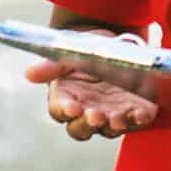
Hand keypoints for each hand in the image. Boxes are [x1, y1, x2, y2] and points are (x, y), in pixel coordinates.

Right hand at [23, 56, 157, 141]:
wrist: (114, 42)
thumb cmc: (86, 52)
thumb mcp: (68, 54)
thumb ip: (51, 66)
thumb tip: (29, 74)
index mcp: (67, 99)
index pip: (61, 112)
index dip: (65, 111)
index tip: (72, 107)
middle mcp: (87, 112)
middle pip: (83, 128)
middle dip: (89, 123)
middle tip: (94, 115)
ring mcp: (110, 113)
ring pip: (109, 128)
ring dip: (113, 125)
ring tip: (117, 117)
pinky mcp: (134, 109)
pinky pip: (136, 119)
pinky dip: (139, 118)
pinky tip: (142, 113)